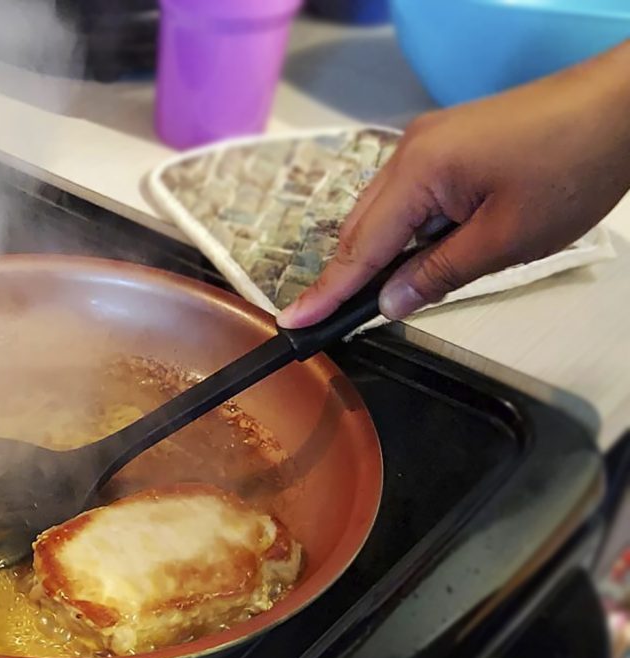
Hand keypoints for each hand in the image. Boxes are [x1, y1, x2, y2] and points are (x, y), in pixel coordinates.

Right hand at [279, 42, 629, 327]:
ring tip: (379, 296)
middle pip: (359, 226)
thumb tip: (387, 303)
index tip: (291, 322)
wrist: (623, 104)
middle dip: (346, 275)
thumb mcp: (503, 240)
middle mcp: (408, 150)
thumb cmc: (570, 170)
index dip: (327, 291)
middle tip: (329, 322)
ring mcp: (427, 141)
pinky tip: (414, 255)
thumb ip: (437, 273)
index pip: (359, 246)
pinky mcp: (447, 142)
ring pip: (381, 211)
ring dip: (376, 254)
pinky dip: (400, 230)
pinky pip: (404, 195)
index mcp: (418, 171)